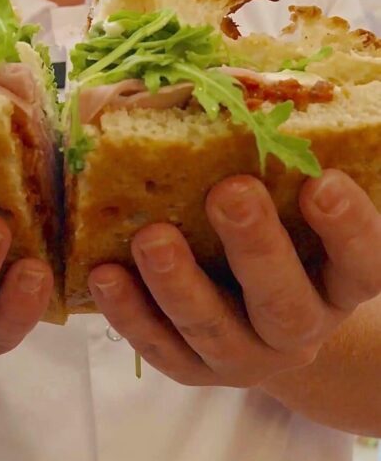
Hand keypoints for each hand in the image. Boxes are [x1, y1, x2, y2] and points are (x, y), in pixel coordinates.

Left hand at [88, 169, 380, 386]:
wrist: (260, 318)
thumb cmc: (281, 236)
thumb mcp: (294, 208)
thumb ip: (280, 167)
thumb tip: (237, 88)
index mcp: (340, 283)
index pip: (362, 263)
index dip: (349, 226)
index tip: (323, 180)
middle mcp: (301, 327)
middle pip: (284, 303)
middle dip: (256, 246)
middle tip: (230, 191)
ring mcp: (247, 356)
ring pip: (215, 331)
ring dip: (180, 283)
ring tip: (150, 236)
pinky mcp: (195, 371)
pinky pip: (161, 348)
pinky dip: (130, 313)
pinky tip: (105, 274)